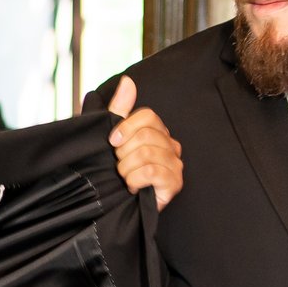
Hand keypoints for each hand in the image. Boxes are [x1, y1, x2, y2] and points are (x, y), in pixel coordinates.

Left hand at [104, 78, 183, 208]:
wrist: (118, 205)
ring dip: (126, 168)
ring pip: (147, 154)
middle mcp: (171, 145)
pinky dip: (134, 179)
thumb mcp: (114, 137)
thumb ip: (119, 108)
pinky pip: (151, 172)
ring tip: (125, 177)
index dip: (126, 127)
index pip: (148, 116)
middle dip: (123, 152)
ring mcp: (175, 164)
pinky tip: (132, 186)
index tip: (112, 142)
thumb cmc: (117, 171)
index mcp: (158, 132)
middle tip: (119, 164)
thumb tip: (128, 81)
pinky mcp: (174, 183)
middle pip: (146, 135)